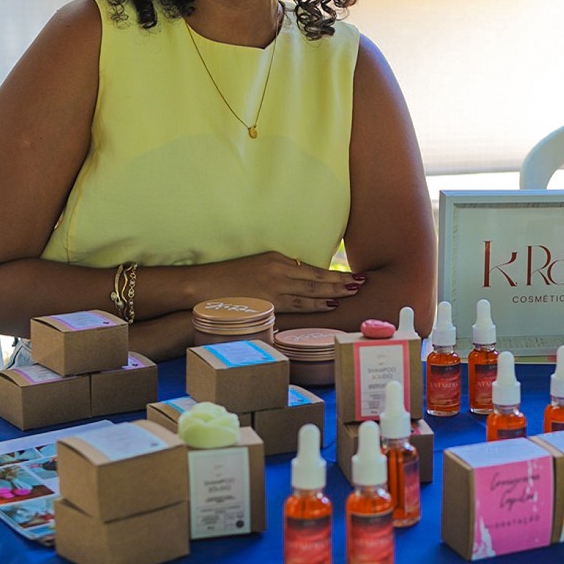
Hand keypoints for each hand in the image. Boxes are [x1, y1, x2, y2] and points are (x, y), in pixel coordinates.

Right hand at [205, 252, 364, 313]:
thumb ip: (278, 275)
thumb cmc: (226, 280)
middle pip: (317, 278)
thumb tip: (297, 285)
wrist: (202, 285)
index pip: (311, 269)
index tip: (350, 276)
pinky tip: (330, 304)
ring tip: (353, 292)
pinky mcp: (268, 299)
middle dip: (341, 281)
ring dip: (334, 291)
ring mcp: (274, 285)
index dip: (333, 274)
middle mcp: (278, 269)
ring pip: (311, 290)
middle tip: (362, 282)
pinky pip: (297, 303)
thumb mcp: (256, 269)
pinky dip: (316, 304)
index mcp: (276, 259)